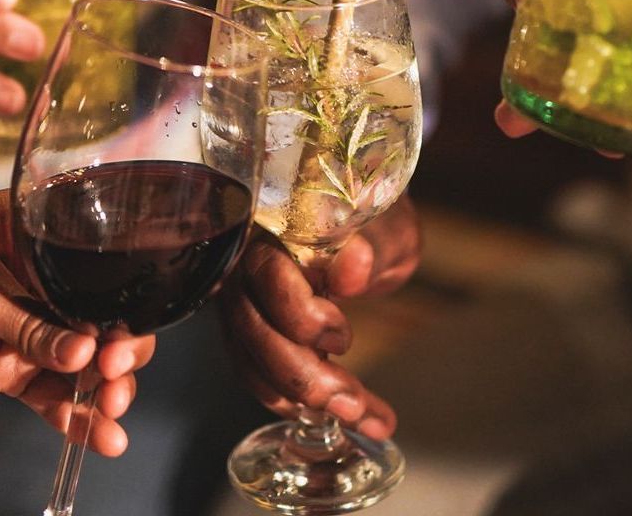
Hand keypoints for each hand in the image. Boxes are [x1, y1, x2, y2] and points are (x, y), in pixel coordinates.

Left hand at [0, 191, 153, 453]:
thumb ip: (26, 321)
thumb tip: (84, 353)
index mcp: (35, 236)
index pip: (94, 270)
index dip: (118, 305)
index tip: (121, 337)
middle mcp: (35, 281)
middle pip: (97, 319)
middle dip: (118, 352)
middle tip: (114, 377)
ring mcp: (19, 327)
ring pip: (77, 363)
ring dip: (100, 391)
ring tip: (111, 417)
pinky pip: (45, 395)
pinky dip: (71, 417)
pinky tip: (98, 438)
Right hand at [217, 196, 421, 437]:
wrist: (368, 227)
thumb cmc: (377, 217)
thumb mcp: (387, 227)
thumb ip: (371, 245)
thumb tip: (352, 267)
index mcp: (276, 220)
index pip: (267, 273)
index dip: (301, 315)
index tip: (343, 336)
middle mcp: (246, 256)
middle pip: (251, 326)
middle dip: (302, 374)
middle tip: (352, 402)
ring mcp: (244, 291)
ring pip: (249, 355)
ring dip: (300, 396)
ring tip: (357, 414)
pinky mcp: (250, 323)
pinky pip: (254, 369)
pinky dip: (288, 399)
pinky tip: (328, 412)